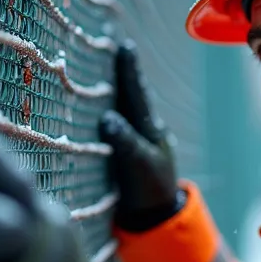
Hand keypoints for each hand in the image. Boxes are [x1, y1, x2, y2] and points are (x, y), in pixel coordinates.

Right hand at [98, 41, 182, 231]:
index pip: (137, 94)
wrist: (156, 215)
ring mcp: (137, 139)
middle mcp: (144, 129)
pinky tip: (104, 103)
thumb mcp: (139, 166)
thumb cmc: (149, 190)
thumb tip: (108, 118)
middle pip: (133, 94)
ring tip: (112, 65)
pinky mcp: (127, 150)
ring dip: (119, 87)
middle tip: (120, 46)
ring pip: (127, 107)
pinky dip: (111, 108)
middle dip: (125, 72)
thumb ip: (126, 143)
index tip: (125, 47)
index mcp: (149, 129)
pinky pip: (118, 122)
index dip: (130, 71)